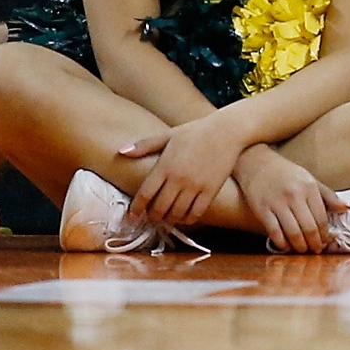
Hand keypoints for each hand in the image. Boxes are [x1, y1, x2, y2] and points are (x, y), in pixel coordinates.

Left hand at [115, 114, 248, 228]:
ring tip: (167, 217)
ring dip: (169, 219)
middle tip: (151, 217)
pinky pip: (196, 213)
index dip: (136, 209)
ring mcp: (195, 186)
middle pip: (159, 208)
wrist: (227, 130)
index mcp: (165, 165)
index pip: (145, 194)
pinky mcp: (211, 190)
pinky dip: (187, 219)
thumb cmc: (196, 131)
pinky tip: (184, 216)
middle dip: (152, 217)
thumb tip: (121, 152)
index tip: (132, 216)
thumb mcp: (168, 135)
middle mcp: (178, 178)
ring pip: (177, 214)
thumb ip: (144, 145)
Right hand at [233, 145, 347, 252]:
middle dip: (315, 243)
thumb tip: (347, 208)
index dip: (325, 233)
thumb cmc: (287, 173)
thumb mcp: (309, 179)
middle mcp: (294, 195)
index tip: (326, 241)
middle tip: (316, 250)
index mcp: (309, 187)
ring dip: (300, 246)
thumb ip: (328, 195)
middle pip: (309, 227)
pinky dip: (282, 243)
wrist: (257, 163)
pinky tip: (286, 246)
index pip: (321, 217)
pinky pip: (275, 232)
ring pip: (293, 232)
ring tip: (303, 250)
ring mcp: (277, 203)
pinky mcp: (262, 210)